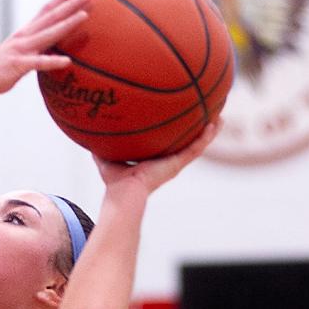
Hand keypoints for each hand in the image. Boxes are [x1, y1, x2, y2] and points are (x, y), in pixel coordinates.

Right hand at [0, 0, 90, 97]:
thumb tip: (51, 50)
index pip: (47, 10)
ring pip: (48, 34)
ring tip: (84, 16)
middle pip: (51, 16)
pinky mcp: (18, 65)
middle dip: (70, 4)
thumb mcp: (19, 54)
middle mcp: (25, 36)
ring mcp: (21, 49)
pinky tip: (67, 61)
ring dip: (67, 24)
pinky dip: (53, 61)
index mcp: (26, 32)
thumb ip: (35, 49)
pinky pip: (38, 63)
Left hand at [94, 120, 219, 196]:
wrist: (124, 194)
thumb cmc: (114, 182)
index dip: (177, 133)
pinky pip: (196, 148)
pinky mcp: (177, 165)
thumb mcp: (107, 156)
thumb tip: (89, 127)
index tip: (183, 120)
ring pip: (197, 145)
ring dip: (209, 131)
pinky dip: (206, 137)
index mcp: (155, 160)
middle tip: (208, 114)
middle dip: (197, 130)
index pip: (168, 144)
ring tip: (220, 116)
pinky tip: (215, 123)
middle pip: (187, 142)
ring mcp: (174, 164)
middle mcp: (167, 162)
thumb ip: (102, 142)